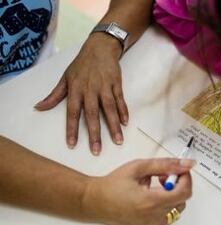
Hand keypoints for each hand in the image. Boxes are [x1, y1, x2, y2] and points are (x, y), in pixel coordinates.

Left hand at [35, 33, 127, 154]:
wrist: (100, 48)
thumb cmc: (81, 65)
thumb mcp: (65, 78)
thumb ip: (54, 95)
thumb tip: (39, 108)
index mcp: (76, 90)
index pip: (72, 112)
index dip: (71, 129)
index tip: (72, 144)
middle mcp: (90, 90)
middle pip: (92, 114)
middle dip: (95, 133)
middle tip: (97, 150)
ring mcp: (105, 87)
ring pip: (109, 109)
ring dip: (114, 125)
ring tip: (118, 140)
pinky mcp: (116, 84)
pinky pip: (120, 100)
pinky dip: (123, 111)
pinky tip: (126, 123)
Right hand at [83, 158, 194, 224]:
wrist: (96, 200)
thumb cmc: (113, 184)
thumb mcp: (139, 167)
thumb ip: (165, 164)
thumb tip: (185, 164)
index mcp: (151, 201)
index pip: (184, 191)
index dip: (186, 177)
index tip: (180, 169)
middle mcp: (154, 217)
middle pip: (182, 199)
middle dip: (178, 183)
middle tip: (164, 174)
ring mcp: (152, 224)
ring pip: (177, 208)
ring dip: (173, 194)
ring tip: (157, 184)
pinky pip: (168, 215)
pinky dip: (166, 203)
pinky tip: (154, 195)